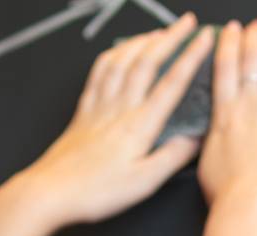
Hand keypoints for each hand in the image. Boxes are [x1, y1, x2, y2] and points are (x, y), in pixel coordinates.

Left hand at [20, 11, 213, 227]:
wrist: (52, 191)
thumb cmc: (96, 192)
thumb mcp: (144, 183)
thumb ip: (172, 157)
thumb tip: (196, 140)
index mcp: (139, 125)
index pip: (172, 83)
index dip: (191, 57)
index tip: (204, 39)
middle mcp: (119, 108)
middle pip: (147, 62)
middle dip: (170, 37)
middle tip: (186, 22)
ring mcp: (99, 106)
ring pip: (123, 60)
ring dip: (142, 41)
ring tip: (158, 32)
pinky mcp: (84, 111)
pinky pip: (99, 72)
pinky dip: (112, 54)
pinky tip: (118, 51)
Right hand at [197, 14, 256, 227]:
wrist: (250, 208)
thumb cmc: (229, 198)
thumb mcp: (208, 164)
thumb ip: (213, 141)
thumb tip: (213, 135)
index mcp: (223, 117)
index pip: (224, 69)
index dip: (229, 46)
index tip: (231, 32)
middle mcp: (247, 106)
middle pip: (250, 60)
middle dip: (254, 37)